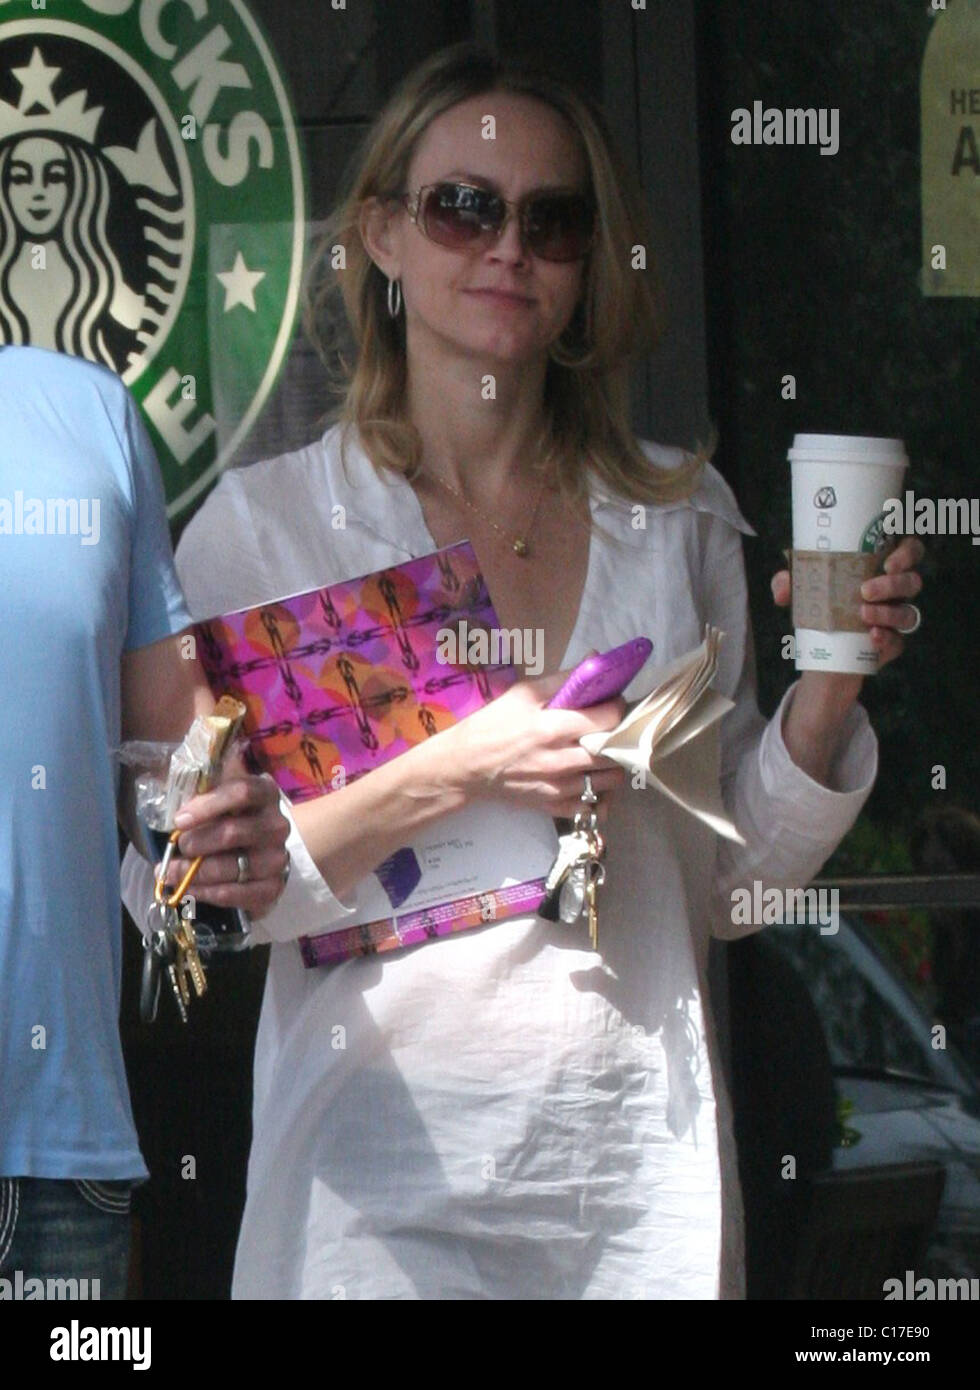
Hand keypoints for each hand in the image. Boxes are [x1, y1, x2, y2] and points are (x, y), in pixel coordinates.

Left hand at [162, 771, 290, 918]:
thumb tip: (168, 788)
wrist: (261, 851)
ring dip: (192, 872)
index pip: (242, 792)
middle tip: (178, 847)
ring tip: (171, 872)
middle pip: (232, 832)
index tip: (179, 820)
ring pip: (228, 867)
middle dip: (195, 842)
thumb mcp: (220, 796)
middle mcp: (277, 826)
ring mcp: (277, 859)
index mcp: (265, 794)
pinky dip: (205, 892)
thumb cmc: (231, 818)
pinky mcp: (272, 888)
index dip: (208, 805)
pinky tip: (189, 889)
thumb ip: (202, 790)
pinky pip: (232, 893)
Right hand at [433, 668, 627, 820]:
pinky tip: (590, 779)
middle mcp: (559, 760)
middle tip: (611, 729)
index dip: (616, 707)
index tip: (612, 703)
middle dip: (617, 736)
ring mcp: (557, 787)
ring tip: (603, 753)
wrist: (465, 766)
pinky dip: (597, 793)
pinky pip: (590, 805)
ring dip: (611, 765)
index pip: (607, 719)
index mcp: (552, 728)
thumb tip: (595, 661)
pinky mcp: (552, 806)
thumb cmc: (492, 725)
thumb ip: (561, 679)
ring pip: (608, 780)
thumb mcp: (522, 694)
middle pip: (612, 751)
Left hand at [771, 535, 925, 689]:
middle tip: (866, 590)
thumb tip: (783, 589)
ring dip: (888, 613)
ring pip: (908, 613)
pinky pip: (898, 642)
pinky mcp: (892, 643)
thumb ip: (788, 582)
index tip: (889, 562)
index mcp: (881, 567)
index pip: (910, 550)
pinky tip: (872, 637)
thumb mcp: (801, 590)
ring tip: (862, 614)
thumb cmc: (820, 603)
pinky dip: (886, 639)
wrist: (821, 647)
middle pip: (912, 581)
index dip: (908, 553)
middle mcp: (895, 591)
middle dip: (893, 584)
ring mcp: (896, 617)